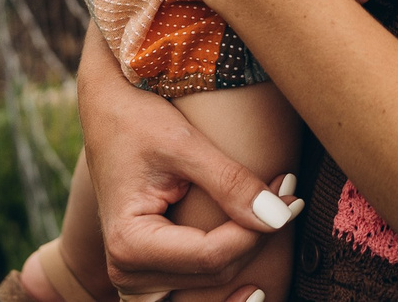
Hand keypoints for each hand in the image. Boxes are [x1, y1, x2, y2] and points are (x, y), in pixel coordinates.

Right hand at [77, 27, 295, 295]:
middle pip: (215, 273)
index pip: (212, 255)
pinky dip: (224, 280)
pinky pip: (192, 290)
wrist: (105, 113)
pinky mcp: (147, 272)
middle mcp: (126, 271)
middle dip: (258, 238)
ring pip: (209, 288)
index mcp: (129, 243)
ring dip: (247, 261)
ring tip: (279, 220)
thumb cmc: (136, 120)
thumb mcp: (183, 144)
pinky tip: (253, 276)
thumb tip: (280, 217)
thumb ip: (230, 183)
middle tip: (291, 196)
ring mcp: (135, 277)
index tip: (292, 197)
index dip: (257, 230)